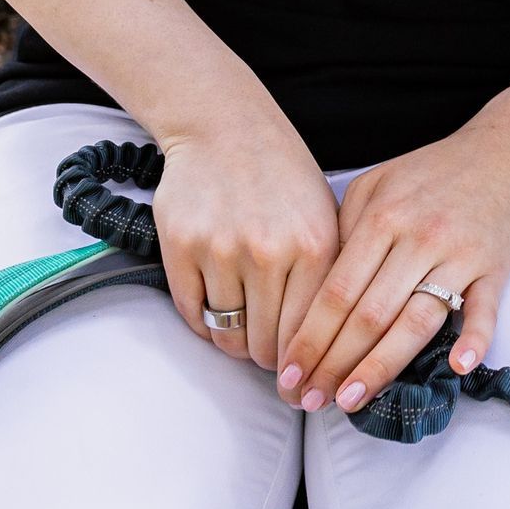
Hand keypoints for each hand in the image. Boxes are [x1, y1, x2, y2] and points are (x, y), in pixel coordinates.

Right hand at [153, 104, 340, 374]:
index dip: (304, 367)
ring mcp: (221, 249)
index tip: (300, 382)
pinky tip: (216, 313)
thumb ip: (327, 276)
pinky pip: (192, 313)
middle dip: (271, 362)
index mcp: (315, 245)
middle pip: (268, 343)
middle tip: (271, 362)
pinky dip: (204, 325)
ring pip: (228, 333)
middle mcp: (269, 251)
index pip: (310, 334)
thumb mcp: (323, 216)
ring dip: (236, 343)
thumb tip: (327, 347)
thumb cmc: (282, 174)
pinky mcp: (181, 246)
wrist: (224, 126)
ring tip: (245, 333)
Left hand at [277, 120, 509, 414]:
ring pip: (415, 322)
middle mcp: (418, 238)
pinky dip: (474, 338)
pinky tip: (457, 366)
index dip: (310, 337)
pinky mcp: (494, 268)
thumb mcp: (376, 184)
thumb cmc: (432, 173)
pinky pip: (484, 309)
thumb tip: (311, 291)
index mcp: (382, 217)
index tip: (289, 372)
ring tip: (350, 401)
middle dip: (334, 363)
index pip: (337, 290)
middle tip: (309, 400)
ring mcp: (459, 255)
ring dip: (380, 367)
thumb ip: (344, 229)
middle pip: (369, 314)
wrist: (504, 153)